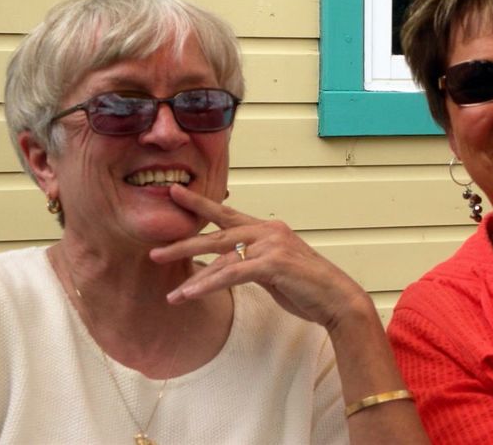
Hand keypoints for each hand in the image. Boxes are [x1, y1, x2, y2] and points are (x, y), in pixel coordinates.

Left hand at [150, 184, 373, 330]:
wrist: (338, 299)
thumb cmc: (307, 288)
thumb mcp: (274, 270)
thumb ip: (252, 262)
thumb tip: (228, 266)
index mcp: (267, 229)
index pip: (227, 214)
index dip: (200, 204)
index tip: (174, 193)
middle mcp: (268, 231)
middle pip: (216, 233)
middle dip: (183, 243)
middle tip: (154, 250)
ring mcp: (271, 245)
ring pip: (221, 258)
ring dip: (194, 278)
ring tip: (171, 293)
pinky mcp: (272, 263)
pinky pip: (232, 273)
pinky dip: (208, 284)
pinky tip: (190, 294)